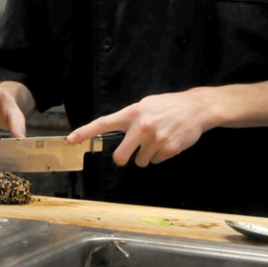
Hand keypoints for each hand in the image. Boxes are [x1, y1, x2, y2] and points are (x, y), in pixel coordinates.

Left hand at [67, 90, 217, 166]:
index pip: (103, 123)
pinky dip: (159, 156)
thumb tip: (118, 131)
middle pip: (120, 156)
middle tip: (126, 156)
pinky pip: (156, 161)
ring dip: (145, 155)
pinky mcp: (169, 149)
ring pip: (141, 161)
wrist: (196, 108)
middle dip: (122, 159)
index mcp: (133, 113)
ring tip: (157, 139)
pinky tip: (167, 142)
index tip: (71, 140)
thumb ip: (131, 118)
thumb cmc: (168, 105)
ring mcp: (156, 139)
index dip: (85, 132)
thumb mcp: (146, 104)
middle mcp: (142, 126)